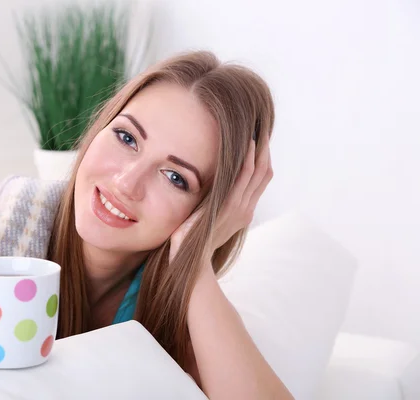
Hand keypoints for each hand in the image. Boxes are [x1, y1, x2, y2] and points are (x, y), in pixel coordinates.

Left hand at [170, 136, 272, 264]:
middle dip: (265, 150)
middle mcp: (246, 209)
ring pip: (258, 172)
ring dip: (260, 150)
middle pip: (264, 173)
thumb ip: (214, 205)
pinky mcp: (230, 207)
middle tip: (263, 128)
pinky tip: (248, 145)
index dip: (263, 159)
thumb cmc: (195, 241)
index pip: (260, 181)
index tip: (260, 140)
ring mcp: (240, 208)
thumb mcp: (209, 219)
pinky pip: (243, 179)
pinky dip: (248, 160)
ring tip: (258, 130)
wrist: (193, 263)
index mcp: (243, 212)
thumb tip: (209, 188)